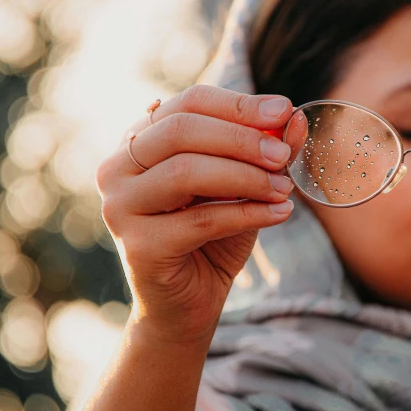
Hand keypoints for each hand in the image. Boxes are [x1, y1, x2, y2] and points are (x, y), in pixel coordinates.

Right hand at [95, 85, 294, 342]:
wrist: (186, 306)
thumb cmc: (212, 239)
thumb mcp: (241, 187)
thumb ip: (263, 153)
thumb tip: (293, 119)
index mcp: (138, 142)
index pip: (188, 103)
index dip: (238, 104)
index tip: (284, 110)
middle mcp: (117, 168)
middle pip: (181, 130)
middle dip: (242, 138)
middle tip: (284, 155)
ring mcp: (120, 207)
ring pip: (186, 172)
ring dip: (246, 176)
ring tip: (284, 188)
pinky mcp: (137, 245)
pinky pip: (201, 219)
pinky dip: (248, 213)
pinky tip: (281, 213)